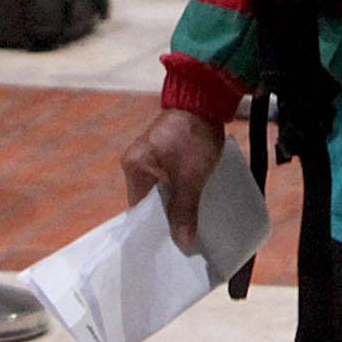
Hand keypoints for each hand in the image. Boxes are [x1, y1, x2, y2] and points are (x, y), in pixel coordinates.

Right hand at [119, 107, 225, 250]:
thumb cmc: (195, 135)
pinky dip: (179, 187)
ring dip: (175, 201)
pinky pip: (168, 176)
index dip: (154, 227)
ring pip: (161, 189)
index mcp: (134, 167)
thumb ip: (184, 210)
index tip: (168, 243)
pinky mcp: (165, 148)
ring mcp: (151, 153)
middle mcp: (137, 161)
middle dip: (167, 216)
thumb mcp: (191, 178)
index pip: (139, 209)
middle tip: (184, 235)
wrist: (207, 97)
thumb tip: (182, 242)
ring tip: (191, 220)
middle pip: (150, 200)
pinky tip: (194, 197)